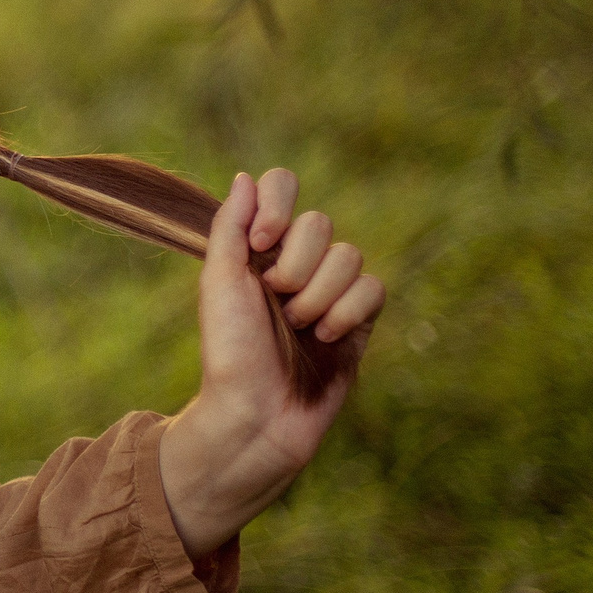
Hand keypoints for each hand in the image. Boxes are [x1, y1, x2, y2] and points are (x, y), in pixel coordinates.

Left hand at [159, 168, 385, 558]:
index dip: (278, 205)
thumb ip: (231, 227)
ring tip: (299, 328)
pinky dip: (348, 312)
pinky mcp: (359, 322)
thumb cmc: (229, 353)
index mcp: (257, 249)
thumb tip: (246, 177)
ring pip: (350, 256)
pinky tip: (326, 338)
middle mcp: (295, 264)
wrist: (256, 416)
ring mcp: (330, 292)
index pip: (281, 188)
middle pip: (320, 224)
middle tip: (275, 299)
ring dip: (319, 295)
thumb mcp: (219, 284)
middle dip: (295, 264)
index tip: (261, 241)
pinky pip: (374, 288)